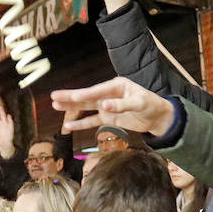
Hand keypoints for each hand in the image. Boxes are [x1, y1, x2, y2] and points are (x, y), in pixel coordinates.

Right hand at [49, 78, 175, 137]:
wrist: (159, 118)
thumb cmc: (152, 105)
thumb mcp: (139, 103)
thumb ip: (122, 105)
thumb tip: (105, 106)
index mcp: (116, 86)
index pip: (96, 91)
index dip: (82, 94)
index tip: (70, 96)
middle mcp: (108, 95)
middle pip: (87, 97)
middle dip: (70, 98)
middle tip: (54, 97)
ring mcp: (107, 106)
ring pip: (86, 107)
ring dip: (72, 108)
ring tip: (56, 106)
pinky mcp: (108, 118)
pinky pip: (92, 120)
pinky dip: (81, 123)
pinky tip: (70, 125)